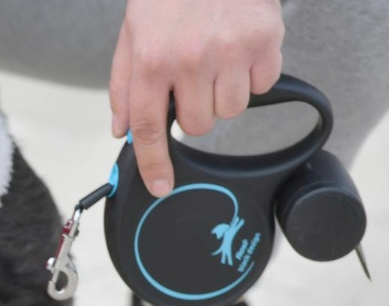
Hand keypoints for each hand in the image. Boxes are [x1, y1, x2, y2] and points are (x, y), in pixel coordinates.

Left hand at [110, 0, 284, 196]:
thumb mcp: (132, 35)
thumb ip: (124, 86)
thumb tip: (122, 130)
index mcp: (151, 60)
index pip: (149, 128)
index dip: (154, 164)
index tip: (160, 186)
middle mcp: (191, 59)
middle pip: (199, 126)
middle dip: (194, 111)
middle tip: (191, 80)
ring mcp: (231, 51)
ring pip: (231, 111)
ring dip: (223, 94)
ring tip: (214, 59)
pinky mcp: (265, 40)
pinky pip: (263, 85)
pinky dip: (252, 75)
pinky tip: (238, 50)